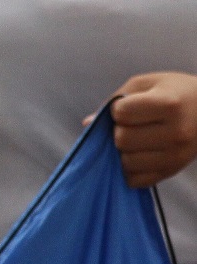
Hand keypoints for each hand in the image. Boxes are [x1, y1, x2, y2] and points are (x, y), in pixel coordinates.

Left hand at [99, 72, 196, 187]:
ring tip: (136, 139)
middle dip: (118, 131)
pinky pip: (137, 180)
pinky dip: (130, 169)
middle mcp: (176, 132)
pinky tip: (139, 154)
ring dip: (123, 151)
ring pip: (126, 162)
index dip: (118, 110)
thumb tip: (88, 123)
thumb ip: (115, 100)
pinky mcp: (173, 171)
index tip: (128, 107)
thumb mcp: (147, 83)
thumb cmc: (176, 92)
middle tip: (131, 125)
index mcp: (169, 104)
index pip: (122, 113)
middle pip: (122, 139)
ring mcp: (176, 155)